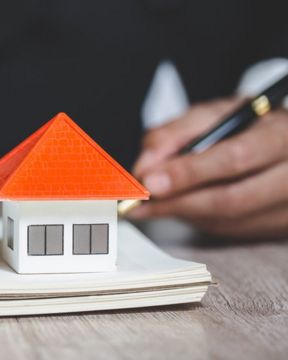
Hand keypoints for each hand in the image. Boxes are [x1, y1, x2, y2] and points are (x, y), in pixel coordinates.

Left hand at [130, 97, 287, 238]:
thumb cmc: (246, 125)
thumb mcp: (213, 114)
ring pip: (226, 221)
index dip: (189, 173)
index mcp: (282, 136)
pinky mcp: (277, 228)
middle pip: (231, 200)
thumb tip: (145, 166)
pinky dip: (196, 218)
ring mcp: (287, 209)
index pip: (235, 158)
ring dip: (181, 212)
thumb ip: (176, 134)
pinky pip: (228, 229)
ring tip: (150, 203)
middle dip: (178, 202)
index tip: (151, 181)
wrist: (284, 144)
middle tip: (139, 202)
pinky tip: (180, 205)